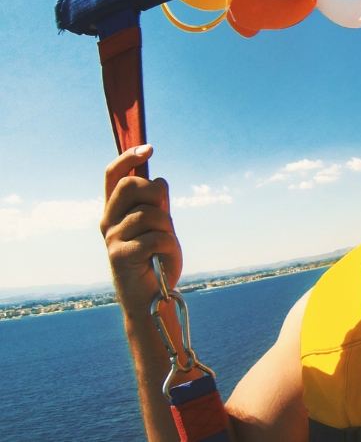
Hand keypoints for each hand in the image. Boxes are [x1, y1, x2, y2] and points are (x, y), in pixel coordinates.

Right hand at [100, 146, 181, 313]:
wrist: (151, 296)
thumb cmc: (156, 258)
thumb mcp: (160, 225)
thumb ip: (157, 204)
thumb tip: (158, 180)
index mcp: (115, 210)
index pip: (113, 175)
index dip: (128, 158)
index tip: (149, 148)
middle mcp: (108, 221)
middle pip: (131, 185)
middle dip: (156, 193)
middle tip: (164, 213)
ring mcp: (111, 238)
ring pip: (150, 213)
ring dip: (167, 227)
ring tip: (164, 245)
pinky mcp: (119, 255)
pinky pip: (156, 237)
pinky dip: (169, 246)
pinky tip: (163, 258)